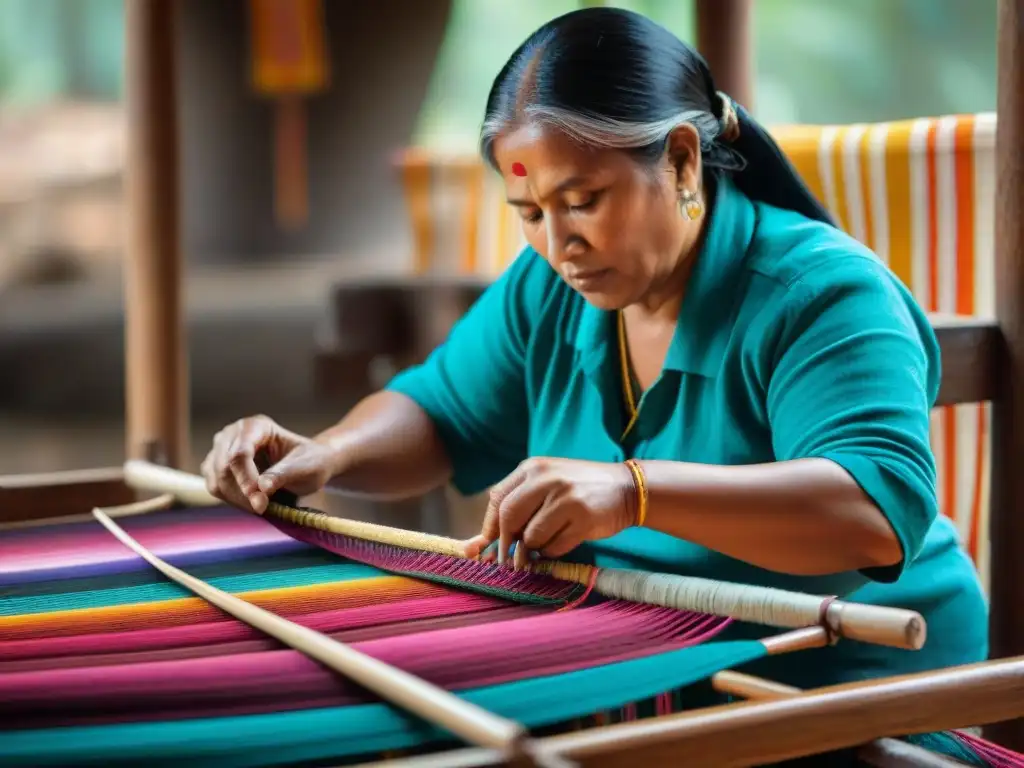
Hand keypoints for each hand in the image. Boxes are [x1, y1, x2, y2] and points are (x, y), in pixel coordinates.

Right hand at [200, 415, 338, 514]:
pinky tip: (251, 503)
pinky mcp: (217, 467)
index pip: (240, 452)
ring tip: (261, 506)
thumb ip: (284, 473)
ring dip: (237, 499)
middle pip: (224, 466)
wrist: (306, 467)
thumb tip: (263, 487)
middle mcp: (234, 434)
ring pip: (216, 480)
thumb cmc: (310, 461)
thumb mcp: (307, 466)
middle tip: (263, 509)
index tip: (260, 502)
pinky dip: (232, 500)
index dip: (246, 479)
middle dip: (242, 493)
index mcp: (257, 426)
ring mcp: (222, 449)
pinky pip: (215, 488)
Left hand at [462, 457, 636, 567]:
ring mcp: (565, 497)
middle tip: (512, 558)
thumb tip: (476, 544)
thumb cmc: (580, 490)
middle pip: (508, 517)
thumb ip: (517, 505)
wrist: (627, 489)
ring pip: (531, 537)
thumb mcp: (547, 484)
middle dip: (507, 543)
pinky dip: (555, 551)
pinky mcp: (583, 517)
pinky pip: (554, 547)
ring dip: (536, 548)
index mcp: (533, 468)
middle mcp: (546, 478)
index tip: (489, 544)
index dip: (489, 526)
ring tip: (550, 540)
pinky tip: (569, 538)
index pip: (498, 499)